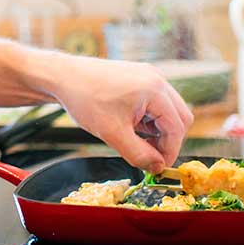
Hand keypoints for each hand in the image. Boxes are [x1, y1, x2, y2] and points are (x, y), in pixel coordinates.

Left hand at [47, 53, 193, 172]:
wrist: (63, 77)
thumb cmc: (85, 100)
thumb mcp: (112, 133)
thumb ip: (138, 154)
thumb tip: (157, 168)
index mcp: (154, 89)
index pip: (177, 127)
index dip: (170, 151)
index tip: (157, 168)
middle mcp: (156, 78)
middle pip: (180, 117)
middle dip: (168, 140)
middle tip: (150, 157)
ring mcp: (149, 76)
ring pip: (169, 110)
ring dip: (158, 130)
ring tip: (135, 140)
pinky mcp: (140, 77)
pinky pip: (156, 102)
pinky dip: (150, 119)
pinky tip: (130, 126)